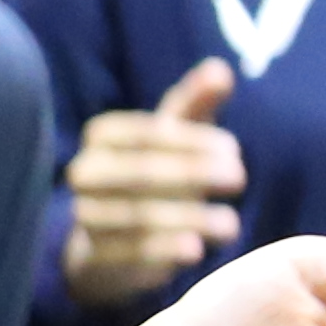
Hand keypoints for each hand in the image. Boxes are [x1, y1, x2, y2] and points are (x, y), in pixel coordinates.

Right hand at [63, 60, 247, 308]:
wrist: (113, 236)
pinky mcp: (94, 256)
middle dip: (194, 174)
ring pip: (137, 216)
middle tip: (240, 178)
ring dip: (189, 218)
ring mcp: (86, 215)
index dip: (193, 141)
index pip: (148, 132)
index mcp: (103, 135)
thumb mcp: (174, 134)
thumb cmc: (154, 169)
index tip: (235, 149)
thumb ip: (196, 102)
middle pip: (142, 173)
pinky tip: (197, 249)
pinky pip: (128, 252)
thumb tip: (220, 69)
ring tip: (231, 224)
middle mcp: (85, 172)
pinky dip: (164, 251)